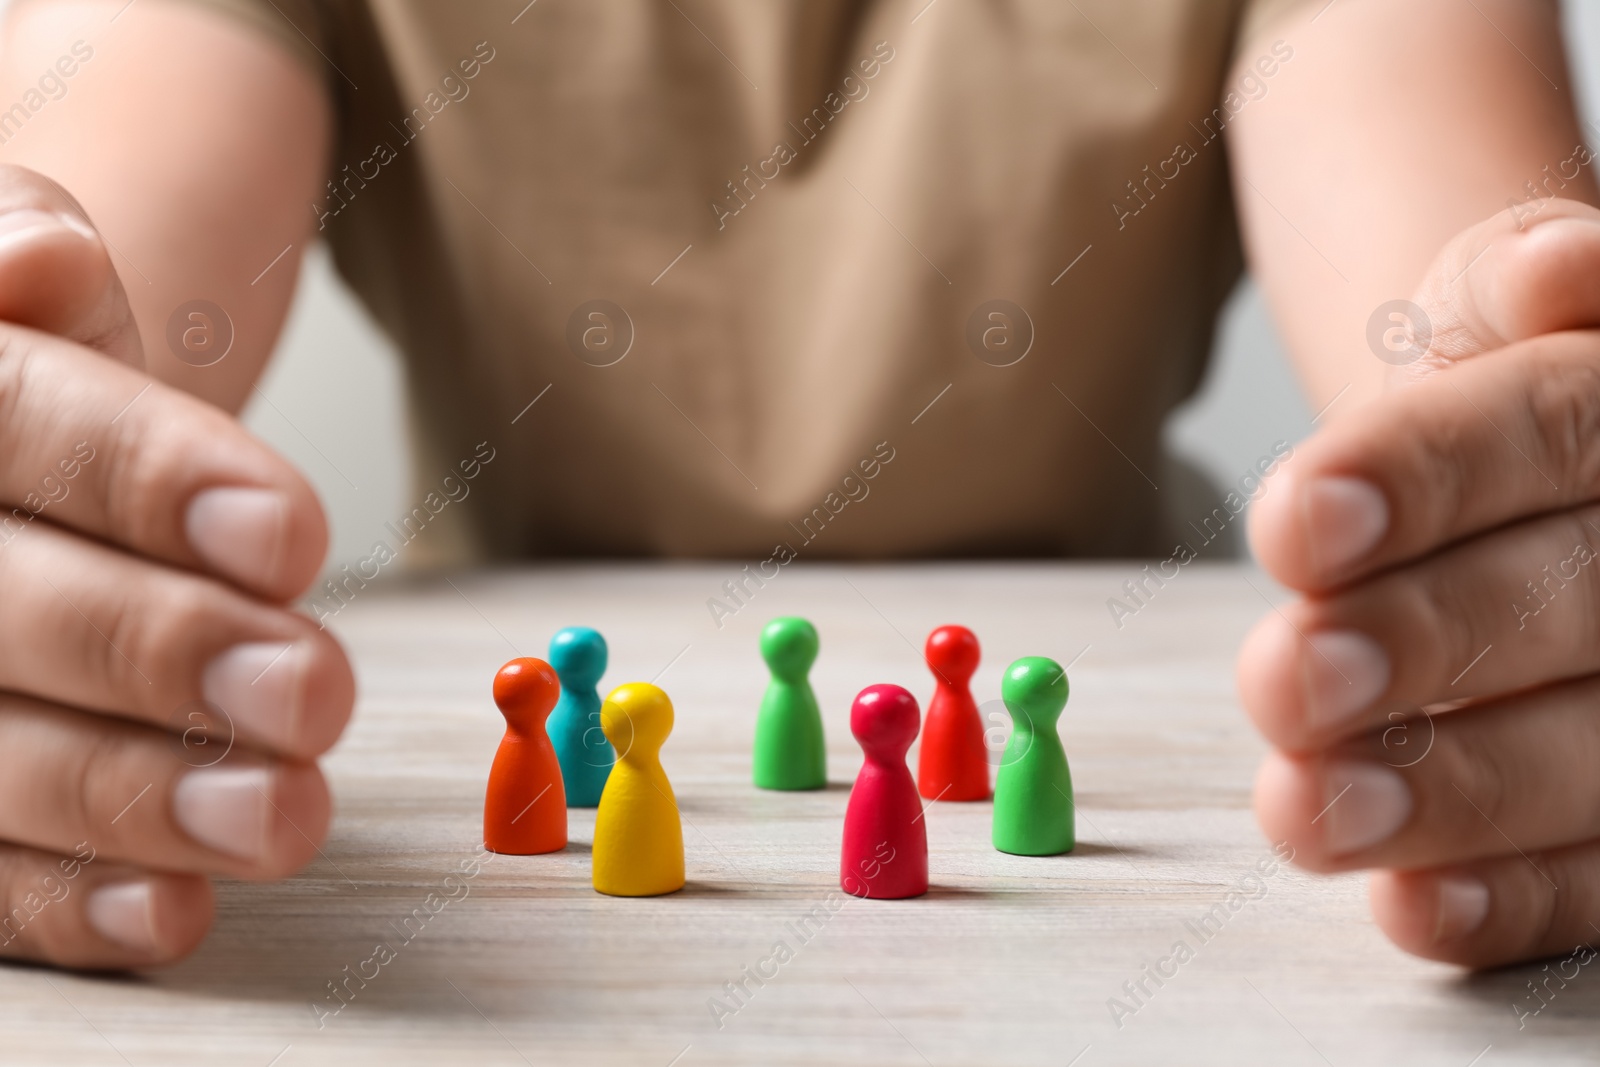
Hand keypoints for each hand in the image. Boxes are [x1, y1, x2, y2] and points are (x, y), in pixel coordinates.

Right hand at [0, 166, 352, 968]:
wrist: (19, 467)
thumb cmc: (47, 377)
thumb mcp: (40, 284)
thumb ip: (27, 259)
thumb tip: (45, 260)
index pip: (19, 425)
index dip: (148, 482)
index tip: (293, 535)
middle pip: (2, 612)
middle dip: (163, 653)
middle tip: (315, 689)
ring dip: (137, 799)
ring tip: (286, 815)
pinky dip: (73, 903)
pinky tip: (177, 910)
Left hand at [1240, 198, 1599, 966]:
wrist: (1510, 458)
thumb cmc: (1485, 377)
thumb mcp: (1484, 292)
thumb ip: (1514, 281)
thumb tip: (1559, 268)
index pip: (1542, 431)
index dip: (1421, 478)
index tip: (1290, 525)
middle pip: (1564, 602)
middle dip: (1418, 645)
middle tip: (1282, 679)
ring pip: (1589, 756)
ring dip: (1444, 791)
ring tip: (1303, 809)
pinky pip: (1599, 874)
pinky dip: (1508, 898)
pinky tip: (1409, 907)